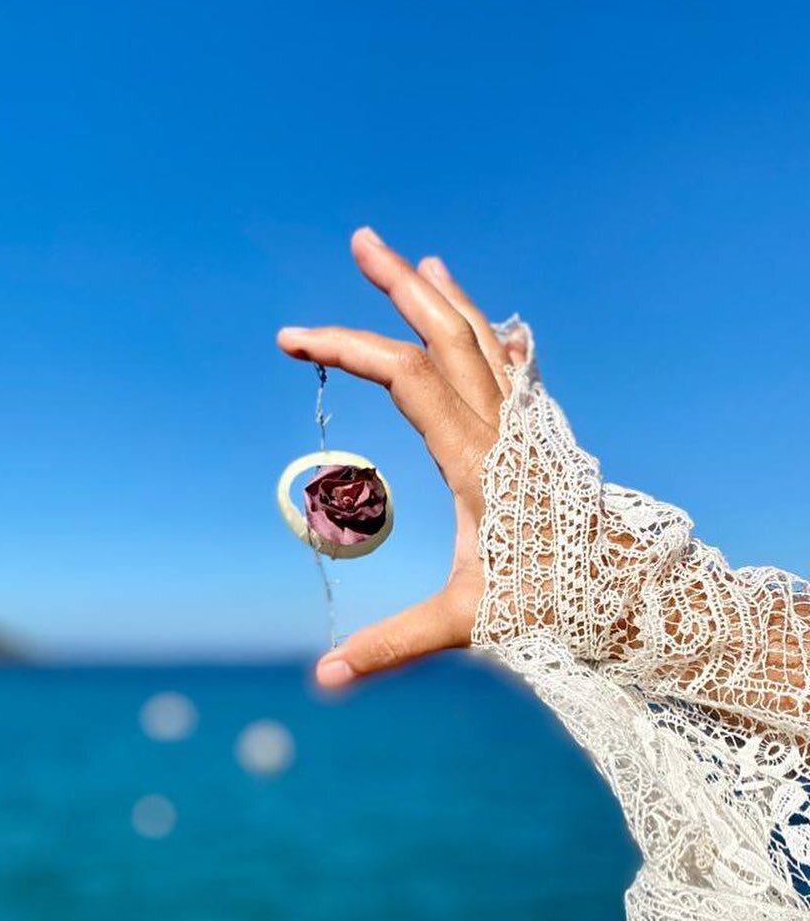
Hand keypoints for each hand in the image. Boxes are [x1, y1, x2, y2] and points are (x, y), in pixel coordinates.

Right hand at [277, 225, 528, 688]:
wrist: (628, 593)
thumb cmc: (550, 604)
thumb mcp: (464, 622)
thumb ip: (391, 645)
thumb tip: (322, 679)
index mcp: (475, 460)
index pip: (403, 377)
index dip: (345, 347)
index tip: (292, 340)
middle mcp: (501, 428)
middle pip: (445, 334)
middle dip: (397, 286)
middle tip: (362, 241)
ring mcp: (525, 425)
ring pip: (482, 341)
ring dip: (445, 299)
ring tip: (417, 263)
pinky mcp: (539, 435)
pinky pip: (511, 367)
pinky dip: (487, 335)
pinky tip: (483, 323)